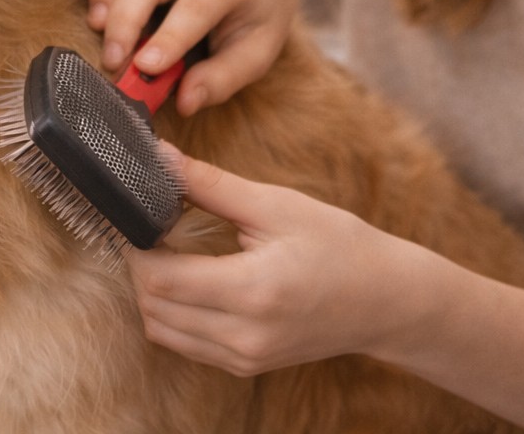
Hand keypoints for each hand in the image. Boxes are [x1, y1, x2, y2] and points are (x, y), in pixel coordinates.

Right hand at [88, 0, 298, 114]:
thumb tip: (184, 102)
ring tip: (99, 34)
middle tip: (112, 61)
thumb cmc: (255, 18)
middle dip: (126, 19)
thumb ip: (222, 79)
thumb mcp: (256, 53)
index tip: (146, 67)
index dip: (169, 38)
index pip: (196, 7)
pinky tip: (98, 17)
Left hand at [127, 148, 405, 375]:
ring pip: (162, 330)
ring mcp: (244, 357)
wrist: (386, 300)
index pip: (161, 279)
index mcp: (253, 290)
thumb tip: (161, 159)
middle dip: (142, 267)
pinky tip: (191, 282)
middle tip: (153, 230)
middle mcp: (244, 334)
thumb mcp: (277, 205)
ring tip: (172, 254)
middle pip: (153, 307)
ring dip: (153, 293)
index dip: (137, 247)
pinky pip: (186, 344)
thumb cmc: (339, 245)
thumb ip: (212, 184)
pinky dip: (173, 315)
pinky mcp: (245, 365)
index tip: (139, 217)